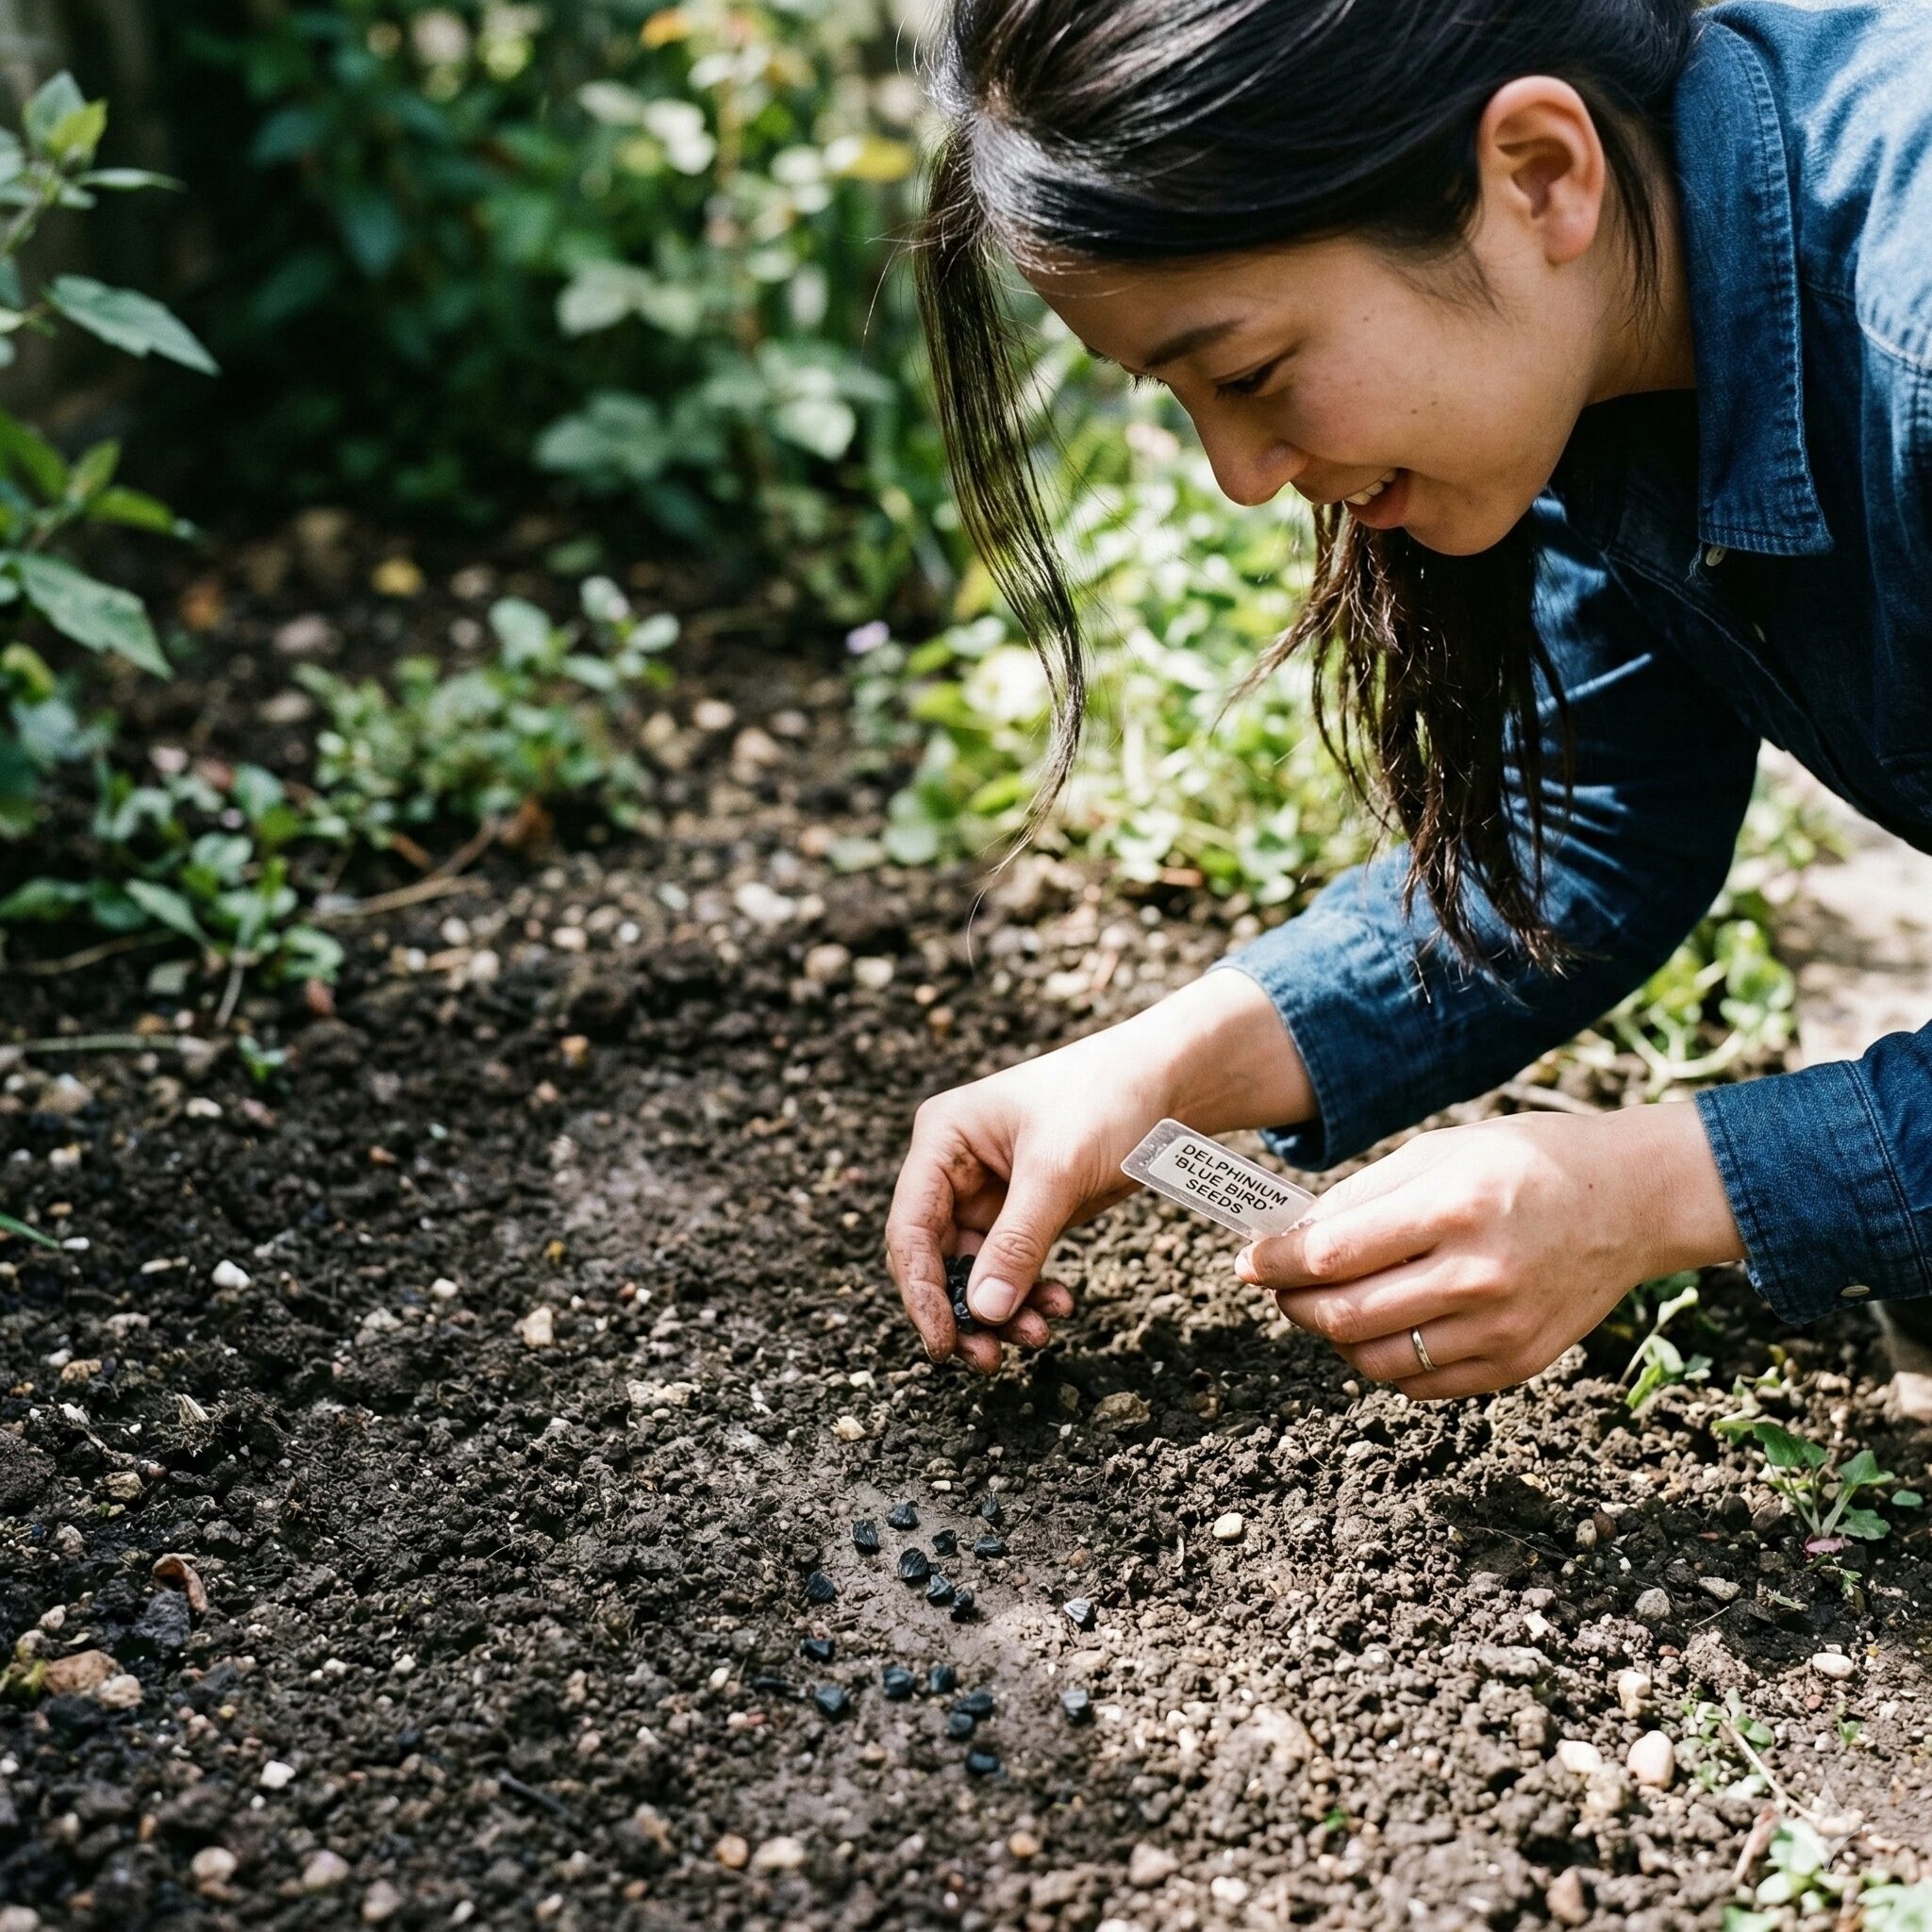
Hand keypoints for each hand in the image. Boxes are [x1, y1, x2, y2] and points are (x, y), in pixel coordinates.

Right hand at [887, 969, 1312, 1372]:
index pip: (911, 1225)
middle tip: (989, 1358)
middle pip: (937, 1256)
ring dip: (1000, 1308)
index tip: (943, 1342)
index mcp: (944, 1137)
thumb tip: (982, 1312)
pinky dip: (1029, 1292)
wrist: (1172, 1079)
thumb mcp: (1058, 1171)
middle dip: (964, 1308)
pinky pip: (1013, 1265)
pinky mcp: (1026, 1209)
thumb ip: (1018, 1242)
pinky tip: (1058, 1306)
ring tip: (1038, 1334)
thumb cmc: (1108, 1100)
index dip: (922, 1289)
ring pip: (976, 1270)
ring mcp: (990, 1190)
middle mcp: (955, 1165)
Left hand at [1238, 1104, 1743, 1397]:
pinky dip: (1382, 1361)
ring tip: (1328, 1306)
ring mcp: (1500, 1328)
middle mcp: (1478, 1275)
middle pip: (1345, 1316)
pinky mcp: (1516, 1363)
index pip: (1332, 1254)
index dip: (1274, 1263)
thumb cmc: (1524, 1163)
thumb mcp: (1439, 1153)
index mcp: (1453, 1208)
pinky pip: (1419, 1383)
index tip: (1248, 1260)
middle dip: (1293, 1304)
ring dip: (1333, 1337)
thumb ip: (1361, 1197)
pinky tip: (1381, 1327)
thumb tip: (1290, 1236)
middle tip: (1280, 1286)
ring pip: (1374, 1360)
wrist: (1628, 1201)